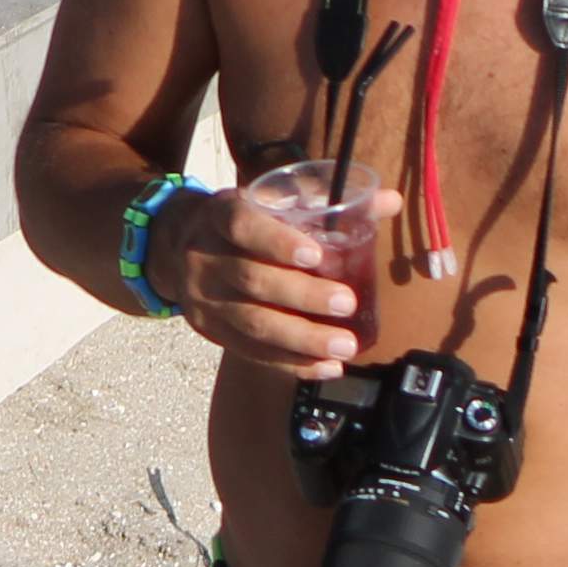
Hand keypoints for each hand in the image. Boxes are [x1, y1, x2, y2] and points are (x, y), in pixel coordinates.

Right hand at [151, 181, 391, 379]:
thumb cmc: (245, 221)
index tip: (316, 255)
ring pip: (252, 323)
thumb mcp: (272, 200)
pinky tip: (327, 367)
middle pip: (252, 279)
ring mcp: (203, 298)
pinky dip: (291, 363)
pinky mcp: (211, 330)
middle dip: (302, 296)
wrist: (176, 246)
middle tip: (346, 304)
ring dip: (302, 339)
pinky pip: (251, 351)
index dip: (277, 241)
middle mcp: (206, 257)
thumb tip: (391, 201)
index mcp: (221, 215)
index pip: (243, 226)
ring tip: (346, 346)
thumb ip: (327, 199)